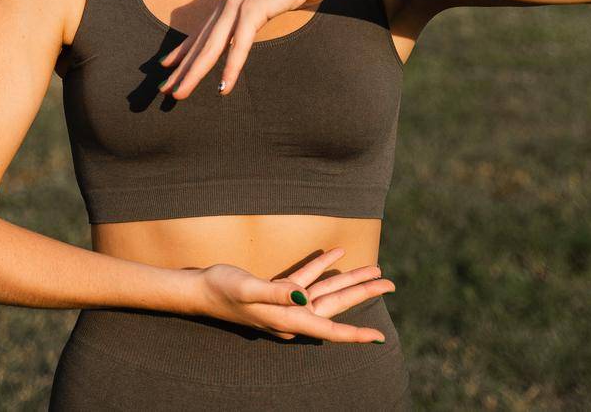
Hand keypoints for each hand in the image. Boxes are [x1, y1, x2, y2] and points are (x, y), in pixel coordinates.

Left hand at [155, 0, 335, 99]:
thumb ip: (252, 18)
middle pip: (200, 43)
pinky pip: (240, 45)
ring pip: (212, 47)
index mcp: (228, 2)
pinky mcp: (255, 10)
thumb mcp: (265, 4)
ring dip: (195, 72)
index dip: (182, 50)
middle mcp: (227, 3)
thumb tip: (246, 32)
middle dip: (182, 69)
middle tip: (165, 90)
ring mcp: (239, 6)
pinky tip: (223, 87)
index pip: (201, 32)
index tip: (167, 65)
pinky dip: (230, 68)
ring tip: (181, 92)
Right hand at [186, 246, 395, 341]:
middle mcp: (292, 315)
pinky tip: (336, 252)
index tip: (378, 337)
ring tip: (374, 269)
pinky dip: (321, 266)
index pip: (329, 328)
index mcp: (288, 319)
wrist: (200, 289)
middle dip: (363, 294)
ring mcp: (286, 303)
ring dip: (348, 279)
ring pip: (326, 291)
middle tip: (390, 284)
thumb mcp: (249, 289)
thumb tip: (304, 298)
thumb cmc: (222, 290)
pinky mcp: (278, 291)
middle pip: (335, 306)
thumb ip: (278, 294)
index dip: (354, 334)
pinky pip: (306, 278)